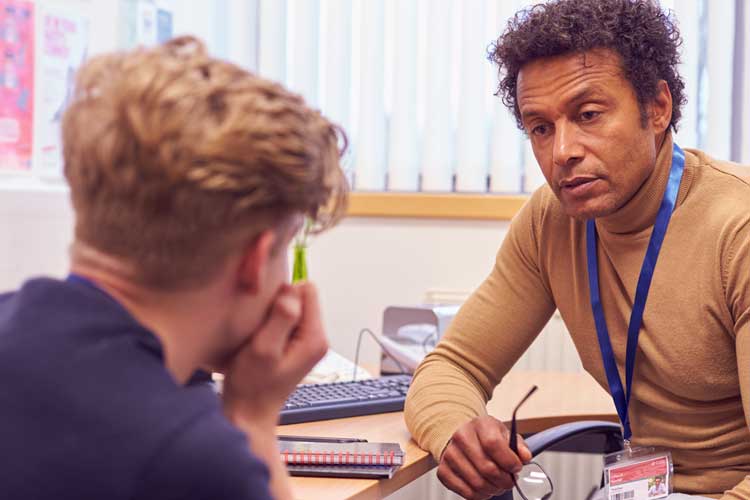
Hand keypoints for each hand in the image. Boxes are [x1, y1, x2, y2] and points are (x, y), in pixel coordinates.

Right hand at [222, 282, 327, 426]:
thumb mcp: (264, 348)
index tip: (265, 315)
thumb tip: (291, 289)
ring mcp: (306, 342)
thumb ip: (281, 317)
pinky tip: (259, 342)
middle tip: (260, 330)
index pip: (307, 290)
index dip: (283, 296)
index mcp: (315, 337)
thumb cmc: (252, 386)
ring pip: (290, 308)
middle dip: (277, 306)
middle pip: (300, 298)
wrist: (248, 414)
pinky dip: (268, 325)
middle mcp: (316, 338)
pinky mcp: (293, 346)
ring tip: (258, 338)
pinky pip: (283, 320)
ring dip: (270, 317)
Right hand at [437, 416, 531, 499]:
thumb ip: (519, 445)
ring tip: (498, 485)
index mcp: (480, 424)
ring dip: (494, 489)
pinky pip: (466, 492)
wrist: (464, 438)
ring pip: (477, 483)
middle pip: (487, 468)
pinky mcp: (443, 470)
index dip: (509, 461)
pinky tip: (486, 489)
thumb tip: (524, 456)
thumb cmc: (487, 437)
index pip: (493, 444)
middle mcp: (461, 436)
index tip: (516, 467)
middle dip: (504, 480)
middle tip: (509, 481)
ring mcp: (450, 454)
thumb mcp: (505, 435)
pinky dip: (480, 496)